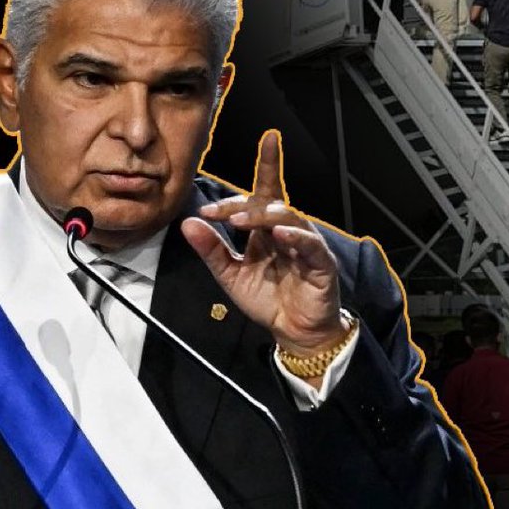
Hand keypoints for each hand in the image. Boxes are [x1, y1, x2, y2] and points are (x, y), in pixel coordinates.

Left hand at [186, 131, 345, 355]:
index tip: (232, 181)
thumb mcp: (230, 274)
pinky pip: (309, 245)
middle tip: (220, 213)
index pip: (261, 194)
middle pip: (270, 203)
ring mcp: (305, 244)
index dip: (253, 178)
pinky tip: (279, 235)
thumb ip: (211, 249)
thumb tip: (188, 222)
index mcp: (266, 230)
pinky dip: (295, 238)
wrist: (295, 331)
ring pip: (288, 218)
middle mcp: (287, 231)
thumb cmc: (269, 299)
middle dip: (245, 204)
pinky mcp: (321, 262)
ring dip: (264, 216)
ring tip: (240, 221)